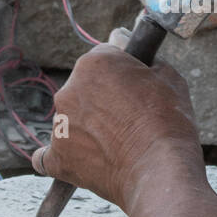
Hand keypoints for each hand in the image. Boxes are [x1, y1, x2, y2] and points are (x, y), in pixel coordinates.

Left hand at [32, 42, 204, 210]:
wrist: (161, 170)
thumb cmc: (169, 121)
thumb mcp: (167, 76)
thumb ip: (140, 57)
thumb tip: (126, 46)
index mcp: (94, 63)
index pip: (104, 59)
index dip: (123, 73)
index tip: (135, 87)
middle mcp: (69, 89)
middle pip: (84, 88)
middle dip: (103, 99)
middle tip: (129, 118)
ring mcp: (60, 124)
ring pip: (71, 119)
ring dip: (88, 127)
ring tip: (118, 146)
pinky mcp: (57, 157)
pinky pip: (47, 156)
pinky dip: (61, 157)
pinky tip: (72, 160)